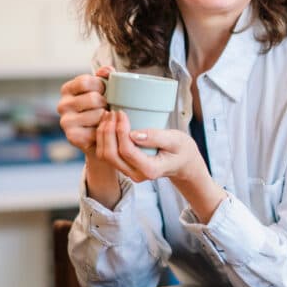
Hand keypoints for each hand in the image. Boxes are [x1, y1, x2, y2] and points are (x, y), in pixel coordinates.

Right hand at [56, 66, 113, 156]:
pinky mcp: (72, 136)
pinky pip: (97, 130)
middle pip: (93, 98)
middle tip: (107, 108)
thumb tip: (107, 70)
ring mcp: (65, 122)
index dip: (100, 86)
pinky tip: (102, 129)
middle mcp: (62, 105)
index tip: (104, 91)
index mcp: (67, 89)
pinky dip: (104, 129)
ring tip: (106, 119)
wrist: (102, 136)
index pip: (85, 81)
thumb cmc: (103, 108)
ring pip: (98, 114)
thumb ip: (106, 76)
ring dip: (107, 117)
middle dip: (106, 103)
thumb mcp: (105, 89)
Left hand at [95, 111, 225, 219]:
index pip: (126, 150)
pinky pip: (107, 155)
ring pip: (105, 156)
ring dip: (103, 135)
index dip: (120, 130)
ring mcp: (129, 172)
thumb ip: (156, 137)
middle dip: (107, 132)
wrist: (183, 163)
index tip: (122, 113)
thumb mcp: (176, 140)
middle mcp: (136, 174)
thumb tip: (134, 133)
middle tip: (112, 112)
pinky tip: (108, 124)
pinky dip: (103, 139)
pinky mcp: (124, 166)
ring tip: (108, 116)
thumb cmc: (182, 149)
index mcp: (150, 169)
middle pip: (110, 155)